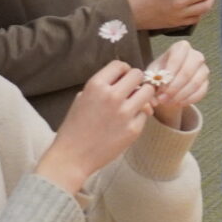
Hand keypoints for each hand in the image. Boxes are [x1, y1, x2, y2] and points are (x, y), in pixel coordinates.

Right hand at [37, 61, 154, 192]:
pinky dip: (139, 116)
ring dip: (143, 96)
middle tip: (131, 91)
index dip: (123, 71)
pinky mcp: (134, 129)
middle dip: (135, 81)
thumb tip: (123, 80)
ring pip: (148, 92)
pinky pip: (145, 114)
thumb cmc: (75, 128)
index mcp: (95, 85)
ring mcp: (124, 113)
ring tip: (134, 104)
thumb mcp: (82, 99)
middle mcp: (111, 96)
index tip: (122, 78)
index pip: (120, 65)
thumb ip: (102, 87)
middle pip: (138, 75)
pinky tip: (128, 123)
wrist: (72, 156)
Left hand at [145, 41, 209, 127]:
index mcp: (181, 47)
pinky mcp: (206, 82)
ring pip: (194, 84)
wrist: (171, 78)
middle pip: (187, 72)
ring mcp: (203, 69)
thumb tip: (153, 100)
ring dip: (180, 96)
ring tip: (167, 102)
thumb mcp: (151, 74)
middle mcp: (195, 55)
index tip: (159, 88)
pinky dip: (188, 100)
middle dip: (174, 88)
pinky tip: (177, 103)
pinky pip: (200, 92)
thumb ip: (150, 84)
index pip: (177, 58)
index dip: (168, 75)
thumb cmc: (160, 72)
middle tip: (162, 99)